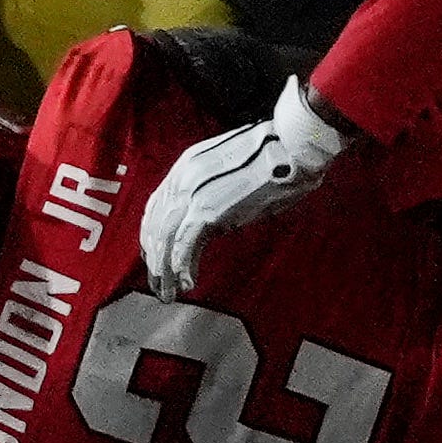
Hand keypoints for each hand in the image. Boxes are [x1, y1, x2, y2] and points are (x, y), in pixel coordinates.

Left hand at [140, 77, 349, 301]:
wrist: (290, 149)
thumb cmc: (272, 160)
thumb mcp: (231, 174)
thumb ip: (213, 194)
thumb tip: (209, 224)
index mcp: (186, 165)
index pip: (156, 206)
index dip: (151, 236)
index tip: (154, 257)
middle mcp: (182, 177)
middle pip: (156, 226)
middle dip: (155, 259)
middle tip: (159, 285)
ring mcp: (192, 193)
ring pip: (166, 239)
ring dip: (165, 271)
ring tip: (169, 293)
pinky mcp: (207, 210)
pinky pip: (186, 244)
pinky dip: (183, 267)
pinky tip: (188, 283)